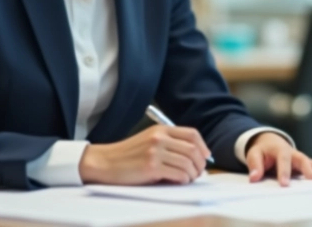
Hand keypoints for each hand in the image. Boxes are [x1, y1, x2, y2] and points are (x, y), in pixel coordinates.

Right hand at [79, 124, 210, 184]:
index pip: (192, 134)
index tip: (206, 157)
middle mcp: (159, 138)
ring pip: (187, 163)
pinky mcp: (151, 167)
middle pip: (192, 149)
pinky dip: (183, 180)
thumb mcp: (149, 141)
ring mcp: (155, 152)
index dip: (203, 146)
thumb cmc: (128, 155)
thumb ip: (169, 144)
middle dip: (200, 163)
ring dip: (193, 174)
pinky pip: (178, 174)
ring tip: (189, 179)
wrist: (105, 162)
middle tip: (199, 173)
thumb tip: (195, 157)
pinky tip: (180, 182)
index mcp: (161, 130)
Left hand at [245, 132, 311, 185]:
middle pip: (306, 160)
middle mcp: (296, 154)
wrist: (270, 142)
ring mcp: (305, 159)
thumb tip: (254, 178)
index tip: (284, 185)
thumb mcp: (254, 154)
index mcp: (282, 150)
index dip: (284, 173)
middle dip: (310, 170)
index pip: (283, 161)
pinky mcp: (310, 165)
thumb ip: (254, 165)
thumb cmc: (262, 150)